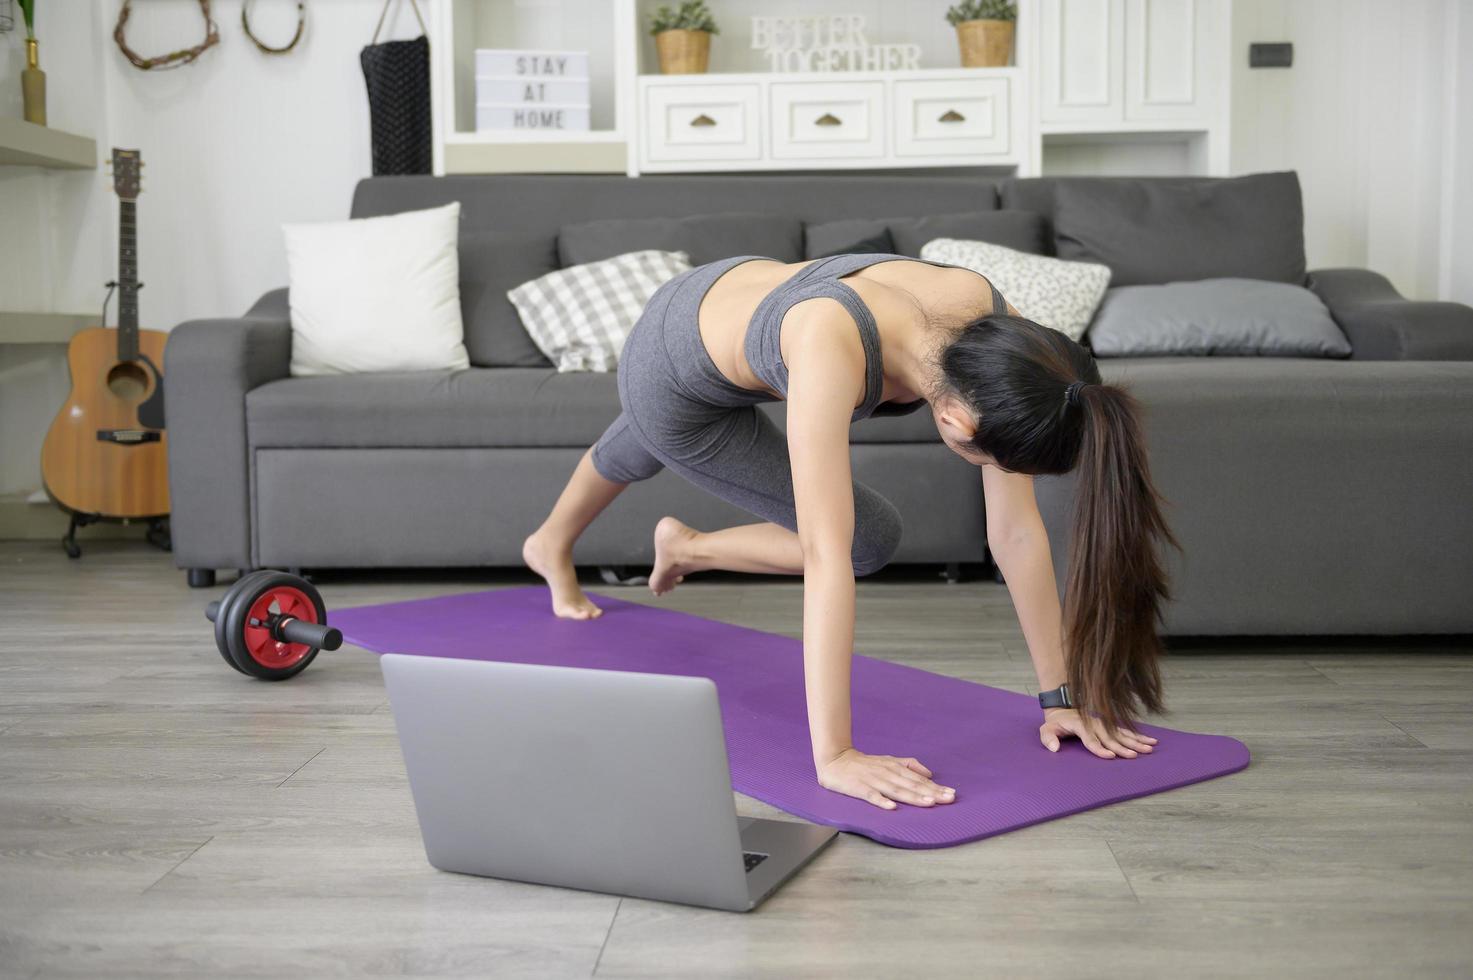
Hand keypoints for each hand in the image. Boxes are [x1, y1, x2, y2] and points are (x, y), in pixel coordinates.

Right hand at [815, 747, 956, 809]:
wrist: (835, 759)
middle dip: (931, 793)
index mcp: (895, 768)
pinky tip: (891, 808)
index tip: (952, 794)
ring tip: (929, 803)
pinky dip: (881, 801)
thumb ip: (909, 765)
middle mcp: (887, 773)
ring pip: (896, 790)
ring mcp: (873, 780)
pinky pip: (871, 795)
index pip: (918, 779)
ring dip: (913, 797)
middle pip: (911, 785)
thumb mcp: (889, 760)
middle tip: (948, 799)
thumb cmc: (864, 763)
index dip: (935, 787)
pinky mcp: (859, 788)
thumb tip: (930, 773)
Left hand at [1039, 708, 1157, 759]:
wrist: (1063, 708)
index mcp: (1080, 725)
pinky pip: (1125, 731)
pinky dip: (1138, 736)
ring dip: (1136, 741)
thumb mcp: (1046, 729)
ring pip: (1122, 734)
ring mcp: (1104, 723)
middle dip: (1122, 747)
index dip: (1099, 748)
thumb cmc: (1055, 723)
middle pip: (1110, 738)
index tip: (1110, 756)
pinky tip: (1150, 741)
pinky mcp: (1110, 725)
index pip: (1090, 739)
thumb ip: (1048, 738)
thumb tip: (1054, 749)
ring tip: (1149, 748)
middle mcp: (1095, 724)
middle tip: (1134, 755)